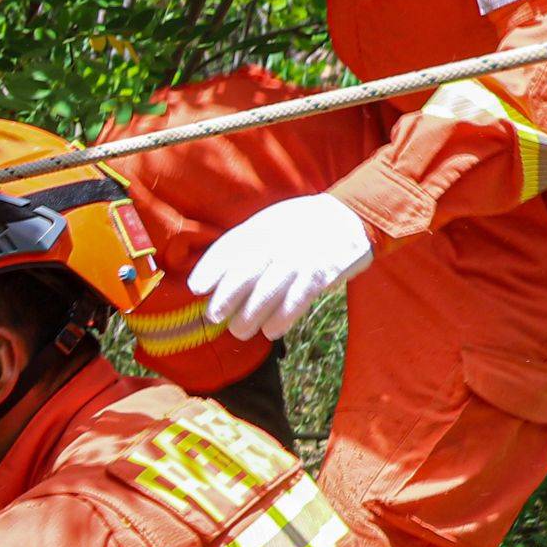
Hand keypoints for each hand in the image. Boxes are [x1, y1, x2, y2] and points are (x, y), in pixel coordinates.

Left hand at [187, 194, 372, 340]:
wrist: (350, 215)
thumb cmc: (300, 225)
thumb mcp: (270, 222)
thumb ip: (245, 244)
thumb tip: (213, 278)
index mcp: (262, 226)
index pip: (230, 246)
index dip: (210, 268)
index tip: (196, 288)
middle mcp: (278, 241)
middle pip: (245, 271)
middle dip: (226, 296)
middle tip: (213, 316)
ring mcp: (300, 257)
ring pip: (269, 291)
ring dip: (251, 315)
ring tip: (239, 330)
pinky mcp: (322, 272)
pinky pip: (298, 299)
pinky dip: (283, 317)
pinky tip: (271, 331)